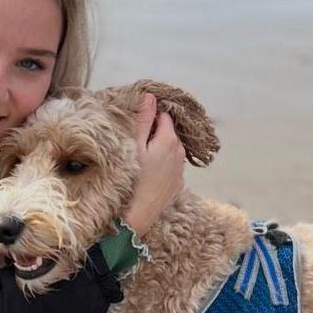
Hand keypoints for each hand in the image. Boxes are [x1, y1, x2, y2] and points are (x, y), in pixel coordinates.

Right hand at [122, 94, 185, 236]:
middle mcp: (180, 152)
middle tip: (136, 139)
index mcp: (169, 139)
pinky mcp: (177, 184)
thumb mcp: (133, 145)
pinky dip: (162, 164)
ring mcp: (180, 170)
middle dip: (155, 132)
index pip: (164, 115)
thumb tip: (150, 97)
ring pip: (170, 149)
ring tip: (141, 156)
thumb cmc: (133, 178)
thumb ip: (143, 120)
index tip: (139, 120)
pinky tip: (149, 172)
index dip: (152, 115)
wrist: (138, 215)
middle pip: (168, 132)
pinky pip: (170, 166)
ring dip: (159, 148)